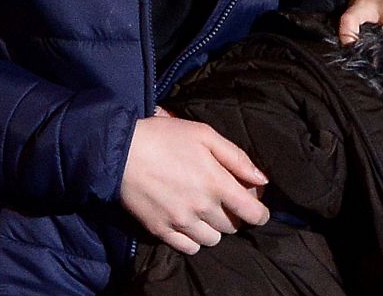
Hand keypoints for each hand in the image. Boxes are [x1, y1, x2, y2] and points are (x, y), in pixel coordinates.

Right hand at [119, 110, 269, 253]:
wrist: (121, 150)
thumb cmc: (165, 137)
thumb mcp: (204, 135)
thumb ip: (236, 157)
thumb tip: (262, 179)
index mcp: (216, 183)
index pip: (252, 213)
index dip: (261, 214)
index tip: (258, 209)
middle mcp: (202, 208)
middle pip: (232, 226)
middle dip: (233, 214)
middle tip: (223, 199)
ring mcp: (181, 222)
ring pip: (212, 239)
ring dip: (215, 228)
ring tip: (205, 211)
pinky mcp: (161, 230)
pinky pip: (189, 248)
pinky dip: (194, 239)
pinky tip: (189, 223)